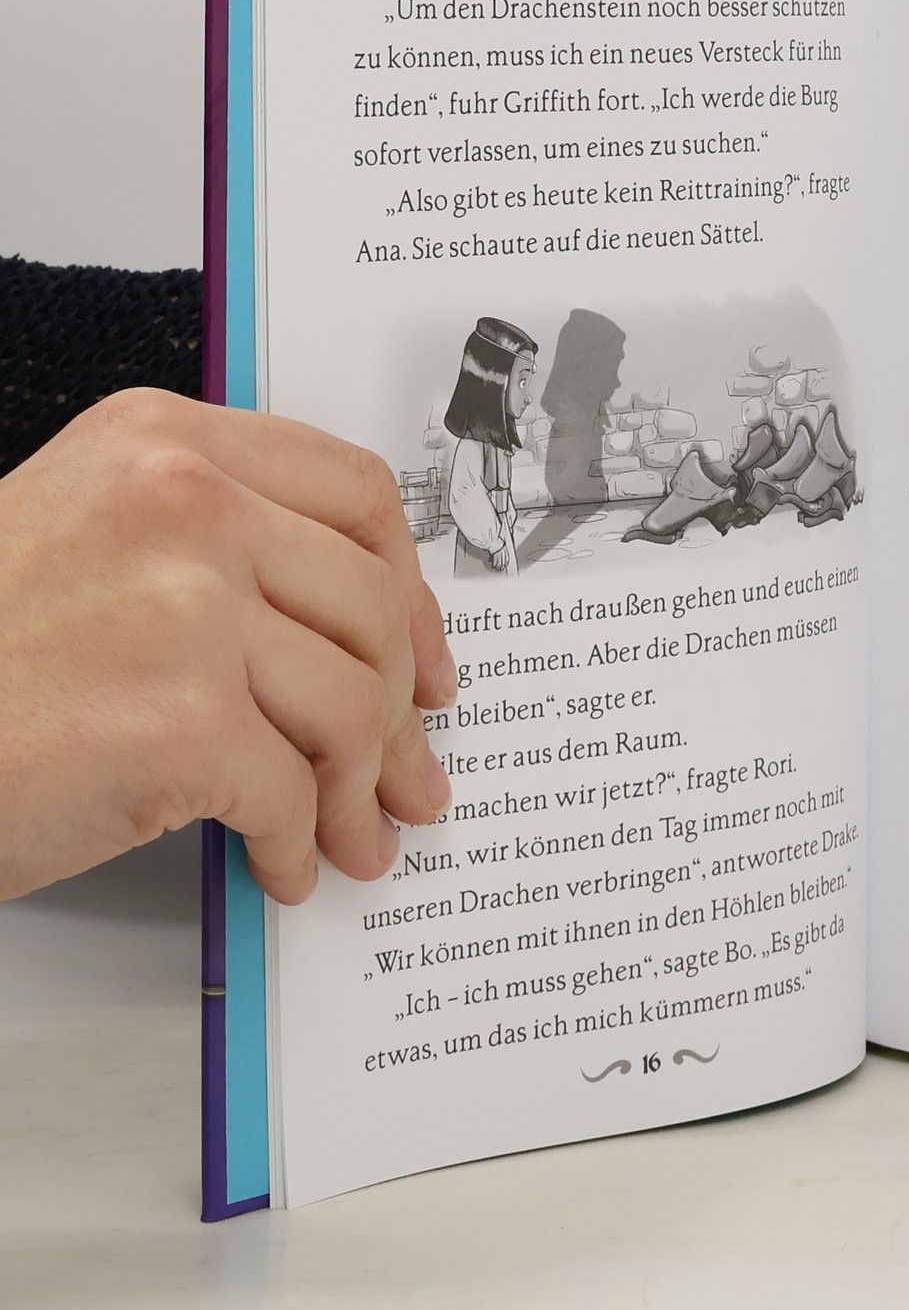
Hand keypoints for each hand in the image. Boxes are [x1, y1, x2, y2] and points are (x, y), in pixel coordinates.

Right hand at [0, 391, 457, 904]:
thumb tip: (352, 634)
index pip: (354, 492)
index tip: (423, 654)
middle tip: (409, 768)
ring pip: (350, 703)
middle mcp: (185, 503)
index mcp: (164, 444)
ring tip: (354, 833)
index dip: (408, 584)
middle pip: (372, 605)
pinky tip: (282, 865)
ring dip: (360, 788)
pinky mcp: (181, 719)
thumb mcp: (83, 539)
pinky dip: (297, 840)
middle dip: (402, 707)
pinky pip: (291, 789)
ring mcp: (186, 608)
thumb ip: (215, 550)